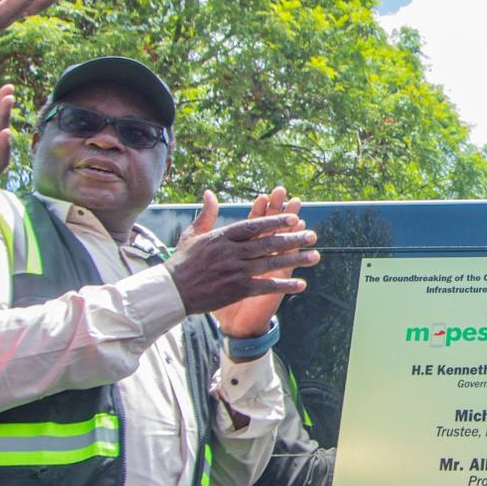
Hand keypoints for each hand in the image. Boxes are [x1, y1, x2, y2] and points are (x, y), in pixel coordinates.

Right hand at [179, 187, 306, 337]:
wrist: (172, 292)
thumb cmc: (182, 262)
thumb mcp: (192, 234)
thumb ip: (206, 214)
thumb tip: (210, 193)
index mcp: (222, 237)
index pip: (253, 226)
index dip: (274, 221)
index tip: (293, 218)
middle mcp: (231, 252)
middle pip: (267, 243)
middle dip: (292, 239)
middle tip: (313, 235)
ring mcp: (235, 271)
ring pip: (270, 263)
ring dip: (294, 260)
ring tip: (314, 256)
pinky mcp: (237, 289)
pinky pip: (265, 286)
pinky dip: (283, 285)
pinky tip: (301, 284)